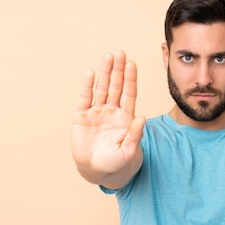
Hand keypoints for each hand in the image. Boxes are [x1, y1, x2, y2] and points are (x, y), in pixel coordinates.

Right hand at [71, 51, 144, 185]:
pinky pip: (85, 99)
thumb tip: (142, 118)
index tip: (132, 64)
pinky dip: (87, 86)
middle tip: (120, 53)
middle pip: (116, 87)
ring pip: (101, 89)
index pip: (129, 94)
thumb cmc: (117, 162)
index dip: (130, 79)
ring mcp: (97, 113)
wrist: (97, 171)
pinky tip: (90, 73)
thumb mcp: (129, 151)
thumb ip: (135, 135)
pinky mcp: (82, 117)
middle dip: (118, 70)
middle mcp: (112, 111)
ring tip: (108, 56)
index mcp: (125, 117)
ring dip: (105, 73)